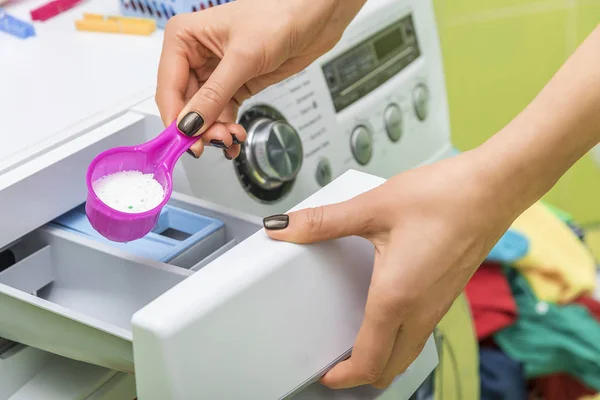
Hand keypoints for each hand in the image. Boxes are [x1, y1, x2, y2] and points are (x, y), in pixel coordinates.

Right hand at [155, 0, 365, 158]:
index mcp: (184, 38)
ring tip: (231, 138)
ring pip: (203, 113)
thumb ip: (214, 95)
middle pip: (185, 104)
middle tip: (217, 141)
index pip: (168, 86)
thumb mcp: (242, 58)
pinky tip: (235, 139)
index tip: (184, 141)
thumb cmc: (279, 15)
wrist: (314, 16)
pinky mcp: (235, 84)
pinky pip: (222, 113)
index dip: (175, 118)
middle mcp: (195, 56)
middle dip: (199, 127)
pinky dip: (227, 128)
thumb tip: (190, 124)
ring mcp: (215, 73)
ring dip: (215, 131)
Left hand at [263, 150, 524, 388]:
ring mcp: (439, 305)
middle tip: (336, 366)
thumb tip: (283, 226)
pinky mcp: (448, 293)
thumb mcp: (373, 208)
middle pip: (390, 367)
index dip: (344, 377)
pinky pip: (420, 332)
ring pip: (407, 352)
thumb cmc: (443, 197)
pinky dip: (399, 340)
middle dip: (361, 375)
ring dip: (381, 359)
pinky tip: (387, 313)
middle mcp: (421, 310)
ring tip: (356, 345)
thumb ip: (323, 222)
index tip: (326, 377)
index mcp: (397, 297)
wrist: (494, 188)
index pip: (369, 360)